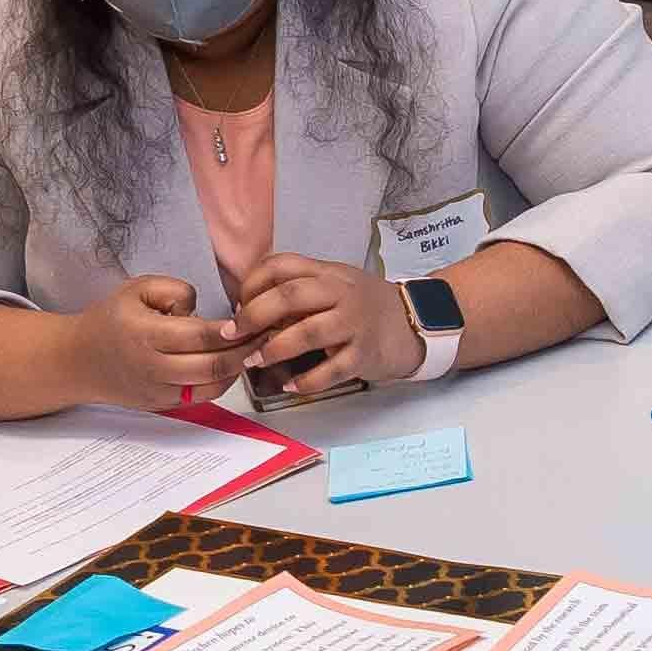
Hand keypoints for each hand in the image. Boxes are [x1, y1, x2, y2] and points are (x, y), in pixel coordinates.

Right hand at [68, 276, 251, 410]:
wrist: (79, 360)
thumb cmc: (110, 320)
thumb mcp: (137, 288)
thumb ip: (175, 290)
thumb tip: (203, 310)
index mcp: (145, 333)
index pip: (199, 336)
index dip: (231, 331)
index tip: (250, 320)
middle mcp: (152, 366)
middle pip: (211, 365)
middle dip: (243, 352)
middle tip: (264, 336)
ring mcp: (157, 390)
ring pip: (210, 386)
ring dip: (237, 370)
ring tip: (252, 351)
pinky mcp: (161, 405)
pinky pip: (200, 397)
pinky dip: (221, 383)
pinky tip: (230, 366)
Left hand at [230, 252, 410, 393]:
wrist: (416, 322)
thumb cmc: (365, 306)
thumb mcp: (335, 284)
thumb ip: (300, 289)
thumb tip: (250, 306)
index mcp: (328, 273)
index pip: (282, 265)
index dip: (253, 283)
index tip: (238, 304)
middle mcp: (341, 293)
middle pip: (291, 295)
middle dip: (255, 314)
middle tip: (235, 333)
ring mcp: (355, 323)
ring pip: (309, 332)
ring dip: (275, 348)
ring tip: (255, 361)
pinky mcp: (365, 354)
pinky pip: (333, 369)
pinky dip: (308, 380)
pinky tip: (291, 385)